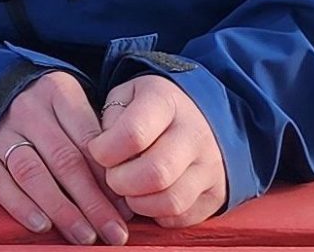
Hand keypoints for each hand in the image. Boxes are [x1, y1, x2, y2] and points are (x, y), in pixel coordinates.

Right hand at [0, 71, 128, 245]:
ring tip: (84, 236)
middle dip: (92, 203)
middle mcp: (28, 108)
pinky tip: (41, 225)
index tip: (126, 211)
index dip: (109, 180)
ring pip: (31, 173)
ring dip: (61, 209)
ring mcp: (2, 130)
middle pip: (63, 160)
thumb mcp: (75, 108)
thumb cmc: (50, 109)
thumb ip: (96, 144)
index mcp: (57, 92)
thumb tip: (121, 201)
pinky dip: (19, 205)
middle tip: (113, 233)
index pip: (88, 140)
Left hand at [88, 75, 226, 228]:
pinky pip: (182, 217)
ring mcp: (210, 166)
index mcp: (166, 102)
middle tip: (112, 176)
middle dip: (121, 182)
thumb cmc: (149, 110)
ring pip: (170, 201)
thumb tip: (103, 155)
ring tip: (128, 189)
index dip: (106, 151)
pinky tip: (148, 198)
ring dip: (138, 203)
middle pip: (155, 173)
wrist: (200, 118)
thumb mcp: (126, 96)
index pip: (133, 133)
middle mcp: (195, 134)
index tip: (97, 151)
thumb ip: (110, 119)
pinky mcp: (216, 194)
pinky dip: (157, 215)